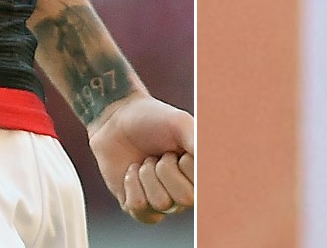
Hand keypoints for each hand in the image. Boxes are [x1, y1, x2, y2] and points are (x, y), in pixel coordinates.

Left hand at [86, 93, 194, 223]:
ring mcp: (160, 202)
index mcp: (197, 175)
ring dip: (147, 174)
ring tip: (145, 161)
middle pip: (185, 199)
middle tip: (160, 155)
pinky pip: (138, 207)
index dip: (187, 164)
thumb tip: (210, 165)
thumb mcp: (180, 124)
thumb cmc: (152, 119)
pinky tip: (132, 171)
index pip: (202, 186)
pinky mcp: (136, 207)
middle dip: (166, 169)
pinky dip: (131, 183)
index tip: (178, 149)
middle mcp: (183, 193)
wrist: (116, 120)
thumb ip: (198, 144)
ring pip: (161, 203)